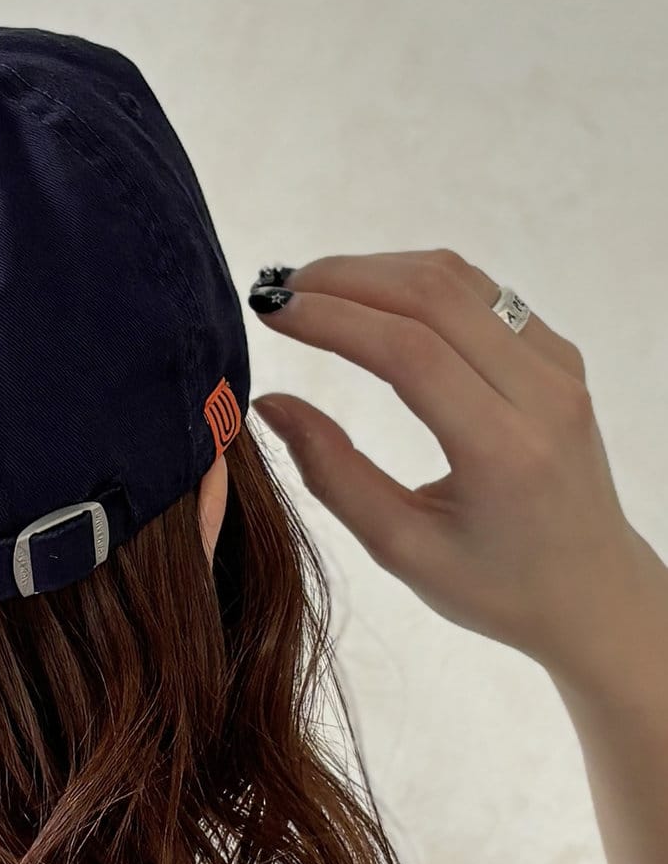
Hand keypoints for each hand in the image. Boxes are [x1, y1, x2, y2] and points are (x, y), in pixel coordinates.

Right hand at [247, 248, 664, 682]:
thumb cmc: (495, 586)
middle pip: (433, 295)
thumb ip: (332, 473)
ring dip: (377, 271)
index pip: (409, 352)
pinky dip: (416, 284)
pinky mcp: (559, 356)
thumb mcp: (401, 547)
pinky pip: (482, 294)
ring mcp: (559, 367)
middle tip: (277, 291)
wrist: (594, 592)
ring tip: (313, 290)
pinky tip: (371, 301)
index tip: (270, 313)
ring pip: (458, 280)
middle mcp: (543, 395)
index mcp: (504, 452)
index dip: (332, 320)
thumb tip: (270, 404)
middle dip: (344, 279)